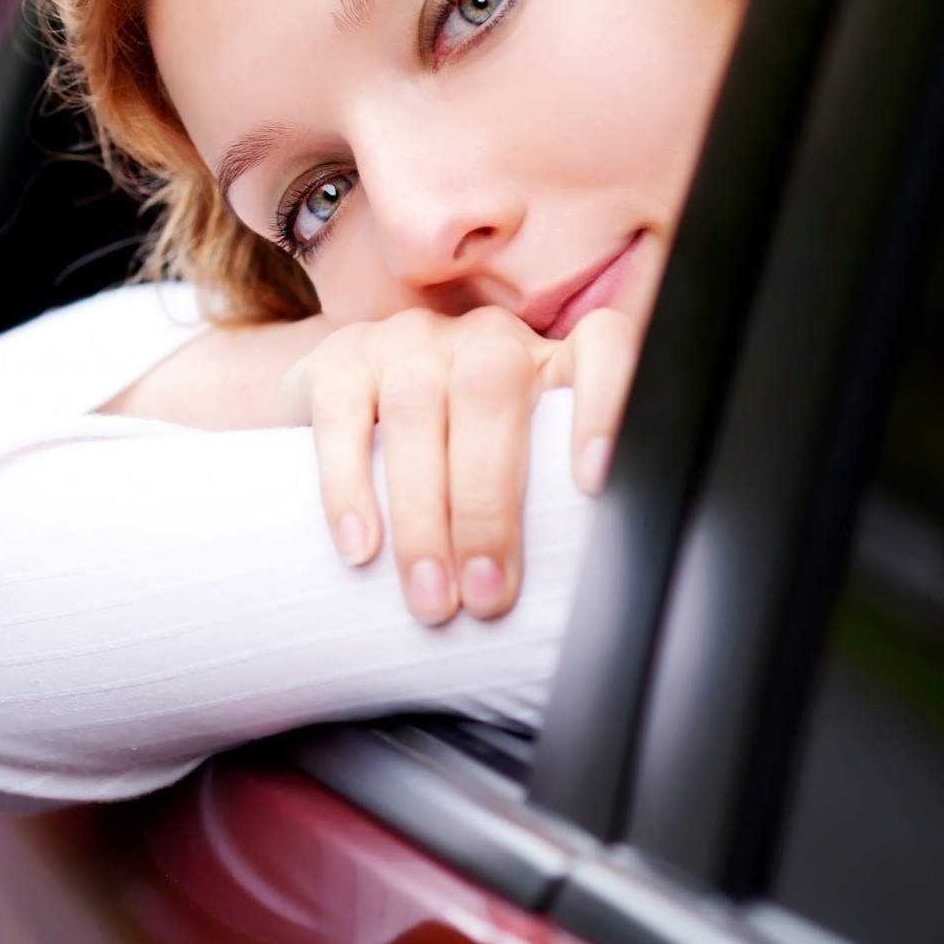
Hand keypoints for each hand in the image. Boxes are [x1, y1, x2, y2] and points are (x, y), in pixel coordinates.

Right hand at [280, 305, 640, 623]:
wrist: (340, 416)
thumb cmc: (452, 468)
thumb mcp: (512, 478)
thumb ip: (544, 512)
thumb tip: (564, 603)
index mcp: (546, 365)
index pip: (598, 347)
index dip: (603, 403)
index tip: (594, 482)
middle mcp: (483, 340)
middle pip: (492, 392)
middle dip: (488, 506)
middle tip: (486, 595)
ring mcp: (410, 341)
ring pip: (416, 406)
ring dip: (423, 513)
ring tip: (430, 595)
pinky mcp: (340, 356)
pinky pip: (341, 413)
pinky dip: (349, 487)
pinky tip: (362, 547)